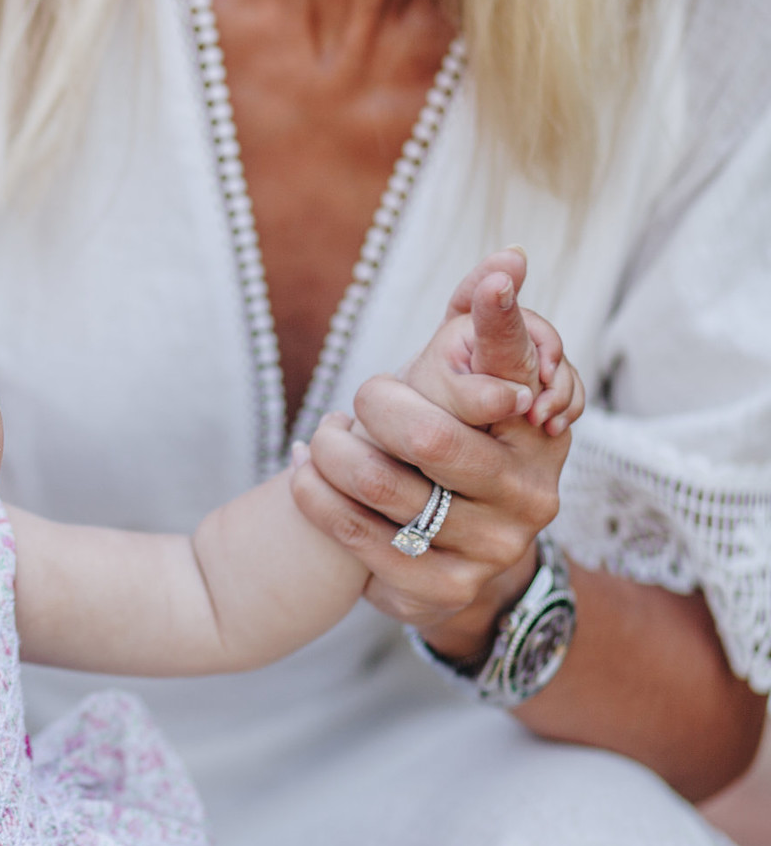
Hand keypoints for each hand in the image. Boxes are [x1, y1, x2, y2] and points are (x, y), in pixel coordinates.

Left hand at [291, 248, 585, 650]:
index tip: (492, 281)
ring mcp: (489, 548)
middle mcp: (528, 493)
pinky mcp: (440, 589)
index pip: (517, 369)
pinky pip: (357, 535)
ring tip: (323, 436)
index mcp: (539, 433)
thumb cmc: (456, 449)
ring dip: (334, 451)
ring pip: (382, 485)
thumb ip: (480, 325)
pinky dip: (316, 496)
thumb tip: (509, 256)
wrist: (458, 560)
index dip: (501, 326)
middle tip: (355, 400)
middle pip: (429, 434)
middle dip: (375, 405)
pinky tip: (305, 474)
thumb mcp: (473, 391)